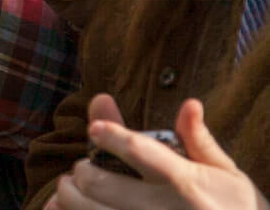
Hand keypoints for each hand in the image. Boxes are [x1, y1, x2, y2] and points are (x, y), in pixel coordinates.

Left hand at [47, 94, 268, 209]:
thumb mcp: (230, 177)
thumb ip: (199, 142)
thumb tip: (189, 103)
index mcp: (185, 183)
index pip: (137, 150)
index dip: (110, 134)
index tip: (94, 128)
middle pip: (100, 182)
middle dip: (82, 170)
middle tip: (82, 168)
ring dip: (70, 196)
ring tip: (70, 189)